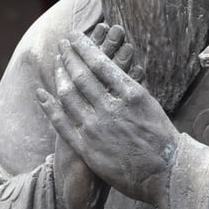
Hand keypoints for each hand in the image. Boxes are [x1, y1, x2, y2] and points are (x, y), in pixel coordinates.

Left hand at [37, 26, 178, 208]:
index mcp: (131, 93)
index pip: (100, 62)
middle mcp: (111, 108)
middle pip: (81, 75)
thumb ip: (128, 88)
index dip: (83, 47)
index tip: (74, 36)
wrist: (167, 173)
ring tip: (56, 63)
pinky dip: (49, 106)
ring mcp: (96, 128)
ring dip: (59, 75)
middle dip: (69, 55)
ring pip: (69, 95)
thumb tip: (113, 70)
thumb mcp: (150, 104)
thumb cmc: (162, 139)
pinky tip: (41, 93)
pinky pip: (61, 123)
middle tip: (61, 43)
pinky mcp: (87, 148)